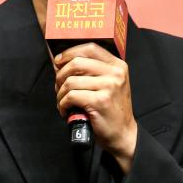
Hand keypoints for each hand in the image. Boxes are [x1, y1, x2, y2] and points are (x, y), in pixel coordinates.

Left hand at [54, 43, 136, 173]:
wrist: (123, 134)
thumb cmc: (111, 109)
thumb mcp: (110, 84)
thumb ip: (92, 71)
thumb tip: (62, 62)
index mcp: (118, 65)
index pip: (90, 48)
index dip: (70, 52)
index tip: (59, 61)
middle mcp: (115, 73)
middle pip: (77, 63)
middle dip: (61, 75)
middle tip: (59, 87)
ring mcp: (109, 87)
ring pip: (70, 81)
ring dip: (60, 94)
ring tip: (63, 102)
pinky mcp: (100, 101)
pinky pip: (71, 96)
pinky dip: (63, 104)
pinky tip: (66, 110)